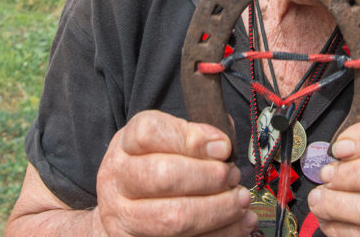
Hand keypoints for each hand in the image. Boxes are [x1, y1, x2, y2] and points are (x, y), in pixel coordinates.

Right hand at [95, 110, 255, 236]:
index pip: (149, 133)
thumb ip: (194, 134)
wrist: (122, 208)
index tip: (223, 146)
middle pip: (163, 176)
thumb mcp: (165, 140)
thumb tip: (222, 141)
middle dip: (209, 177)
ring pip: (173, 218)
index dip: (190, 139)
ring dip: (218, 210)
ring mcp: (124, 217)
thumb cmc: (151, 166)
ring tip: (240, 200)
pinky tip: (239, 223)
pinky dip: (220, 234)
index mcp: (126, 145)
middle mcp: (118, 179)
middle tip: (233, 175)